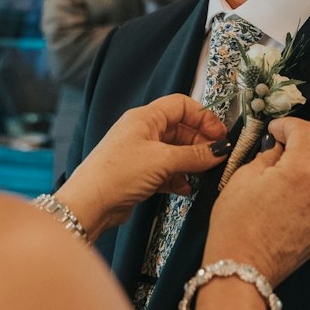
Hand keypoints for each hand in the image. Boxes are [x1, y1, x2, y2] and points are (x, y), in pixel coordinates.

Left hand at [56, 95, 227, 239]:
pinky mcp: (139, 174)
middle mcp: (142, 132)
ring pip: (175, 152)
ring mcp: (140, 153)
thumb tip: (220, 150)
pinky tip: (186, 188)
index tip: (220, 135)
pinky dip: (179, 178)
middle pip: (180, 129)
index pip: (181, 105)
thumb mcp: (163, 161)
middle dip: (200, 143)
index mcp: (145, 118)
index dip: (203, 117)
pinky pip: (166, 171)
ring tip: (203, 175)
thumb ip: (195, 155)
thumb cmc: (119, 173)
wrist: (89, 204)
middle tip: (217, 157)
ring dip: (191, 162)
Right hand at [205, 116, 309, 286]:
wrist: (242, 270)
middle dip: (295, 149)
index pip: (308, 132)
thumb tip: (277, 149)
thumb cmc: (235, 226)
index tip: (276, 129)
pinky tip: (281, 208)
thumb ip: (266, 156)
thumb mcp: (242, 178)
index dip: (289, 124)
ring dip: (300, 175)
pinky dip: (303, 197)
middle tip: (271, 156)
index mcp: (301, 173)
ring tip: (274, 187)